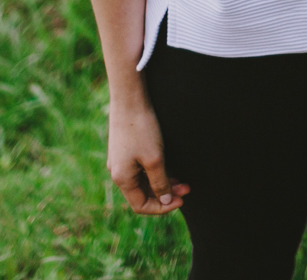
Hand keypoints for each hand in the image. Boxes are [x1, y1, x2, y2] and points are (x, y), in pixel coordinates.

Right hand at [106, 97, 187, 214]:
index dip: (162, 207)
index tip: (181, 200)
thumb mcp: (155, 160)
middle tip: (187, 189)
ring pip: (144, 181)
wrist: (130, 98)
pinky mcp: (126, 149)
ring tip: (183, 181)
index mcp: (122, 179)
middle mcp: (118, 172)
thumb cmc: (142, 129)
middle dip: (166, 194)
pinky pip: (141, 169)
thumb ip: (160, 184)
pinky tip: (171, 169)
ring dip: (163, 183)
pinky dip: (156, 172)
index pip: (141, 205)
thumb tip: (166, 202)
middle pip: (143, 194)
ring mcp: (121, 160)